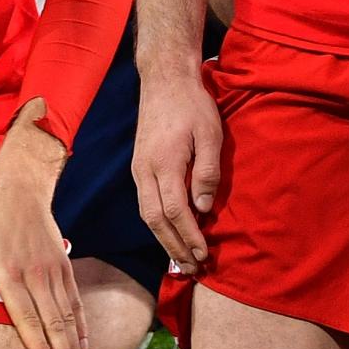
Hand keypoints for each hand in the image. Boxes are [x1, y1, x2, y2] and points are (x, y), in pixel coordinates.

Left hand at [0, 118, 81, 348]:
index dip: (36, 342)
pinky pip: (76, 302)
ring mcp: (53, 271)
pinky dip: (82, 327)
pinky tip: (85, 347)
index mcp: (7, 273)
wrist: (19, 190)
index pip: (24, 314)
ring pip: (68, 314)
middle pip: (53, 320)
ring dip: (75, 346)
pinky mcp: (65, 267)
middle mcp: (34, 274)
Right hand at [131, 63, 222, 269]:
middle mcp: (145, 171)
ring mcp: (139, 169)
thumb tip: (203, 209)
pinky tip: (171, 233)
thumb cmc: (191, 105)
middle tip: (193, 268)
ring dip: (164, 240)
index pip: (175, 211)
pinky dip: (158, 224)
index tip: (205, 255)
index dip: (190, 236)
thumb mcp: (210, 134)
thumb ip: (207, 172)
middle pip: (155, 220)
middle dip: (174, 247)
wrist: (164, 80)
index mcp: (164, 163)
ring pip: (146, 214)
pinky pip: (145, 203)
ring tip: (183, 259)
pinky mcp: (139, 166)